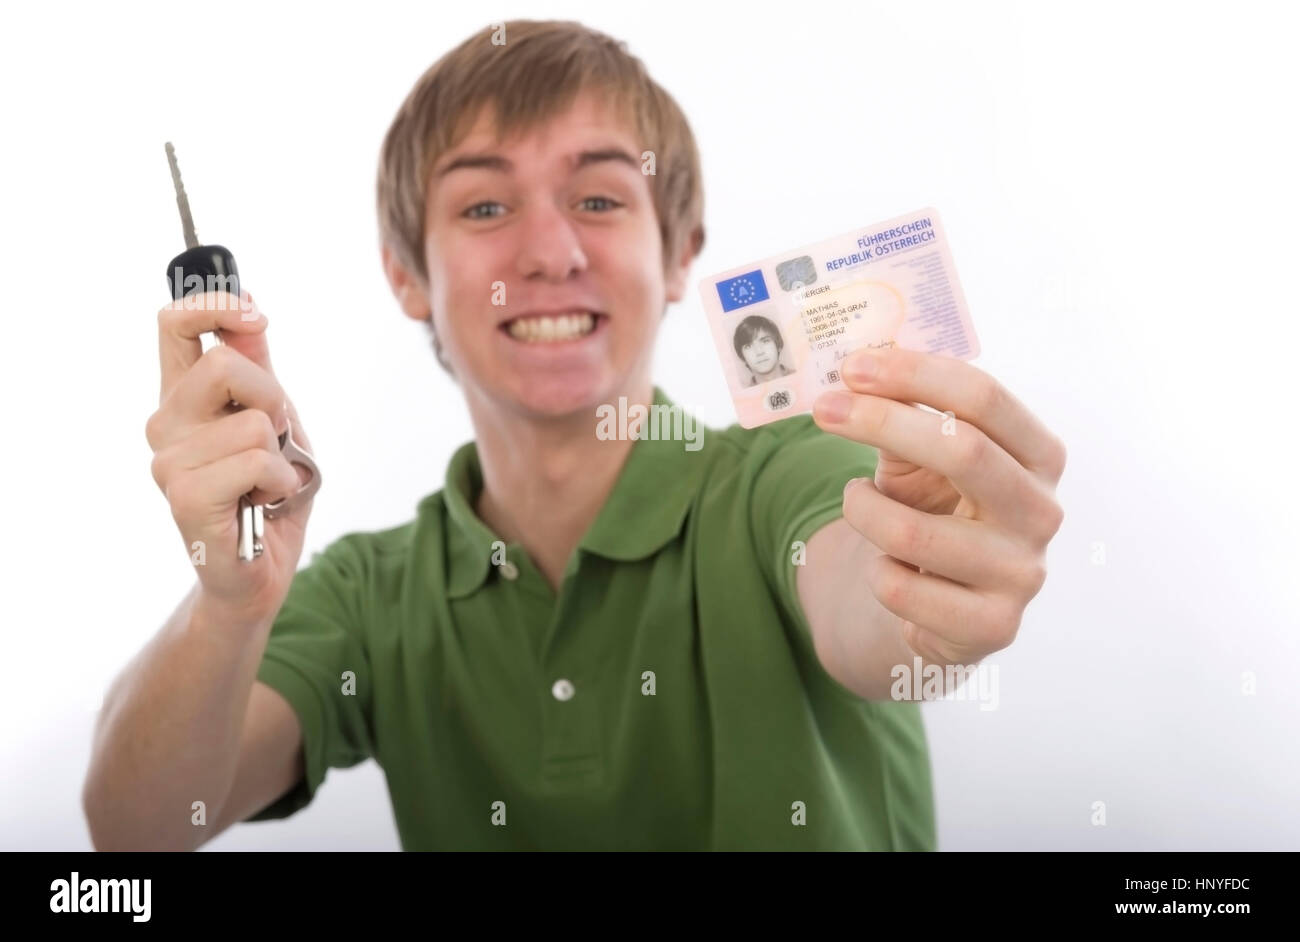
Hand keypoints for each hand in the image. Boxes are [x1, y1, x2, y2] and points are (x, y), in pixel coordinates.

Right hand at [145, 291, 316, 617]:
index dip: (214, 306)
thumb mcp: (276, 423)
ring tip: (267, 484)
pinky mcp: (184, 496)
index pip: (175, 326)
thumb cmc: (267, 496)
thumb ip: (260, 371)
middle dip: (273, 400)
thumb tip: (251, 312)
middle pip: (223, 365)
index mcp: (182, 400)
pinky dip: (280, 483)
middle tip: (276, 441)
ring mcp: (168, 461)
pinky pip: (256, 461)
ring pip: (254, 422)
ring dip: (283, 456)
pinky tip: (265, 504)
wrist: (260, 570)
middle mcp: (165, 425)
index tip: (254, 317)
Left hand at [811, 346, 1066, 664]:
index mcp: (1038, 454)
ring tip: (855, 502)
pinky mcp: (992, 627)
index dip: (914, 374)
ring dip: (861, 509)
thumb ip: (898, 416)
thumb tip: (853, 374)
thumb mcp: (920, 461)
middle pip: (962, 449)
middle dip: (880, 422)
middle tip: (824, 410)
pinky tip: (884, 567)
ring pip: (913, 532)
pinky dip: (874, 570)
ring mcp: (1022, 573)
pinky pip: (900, 589)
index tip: (851, 367)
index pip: (984, 396)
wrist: (939, 609)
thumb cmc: (932, 514)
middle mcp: (1042, 511)